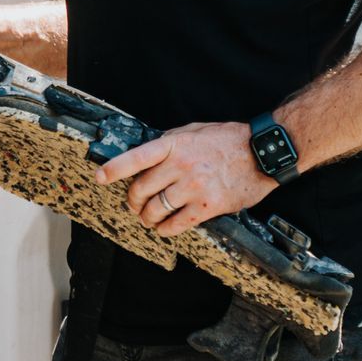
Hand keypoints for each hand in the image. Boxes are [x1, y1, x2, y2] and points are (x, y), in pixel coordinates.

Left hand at [97, 122, 274, 233]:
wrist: (262, 154)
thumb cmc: (229, 140)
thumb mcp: (195, 131)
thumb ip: (171, 142)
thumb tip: (148, 155)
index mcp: (174, 144)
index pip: (136, 157)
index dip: (114, 168)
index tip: (99, 177)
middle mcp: (180, 165)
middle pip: (141, 189)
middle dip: (133, 200)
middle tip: (135, 204)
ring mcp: (193, 187)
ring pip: (155, 210)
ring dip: (147, 218)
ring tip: (149, 218)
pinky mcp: (207, 207)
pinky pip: (176, 225)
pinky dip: (165, 230)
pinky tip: (165, 228)